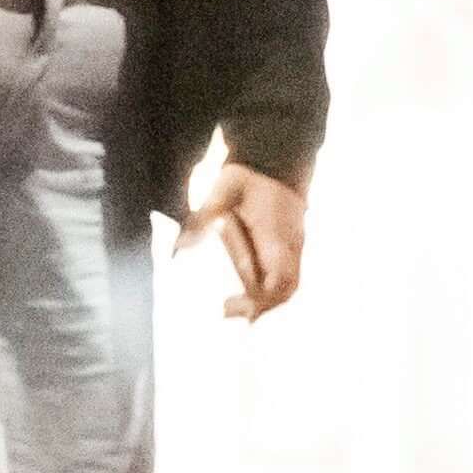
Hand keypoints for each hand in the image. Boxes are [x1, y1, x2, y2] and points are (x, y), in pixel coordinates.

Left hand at [186, 160, 308, 320]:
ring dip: (266, 300)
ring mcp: (294, 246)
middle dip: (263, 307)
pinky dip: (269, 289)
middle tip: (228, 313)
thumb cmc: (249, 175)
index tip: (230, 306)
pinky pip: (286, 275)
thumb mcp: (224, 190)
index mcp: (277, 235)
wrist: (274, 159)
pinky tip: (246, 294)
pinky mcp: (289, 245)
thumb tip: (179, 246)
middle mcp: (291, 245)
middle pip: (288, 288)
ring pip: (290, 284)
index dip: (259, 299)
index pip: (280, 278)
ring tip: (234, 309)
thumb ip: (203, 217)